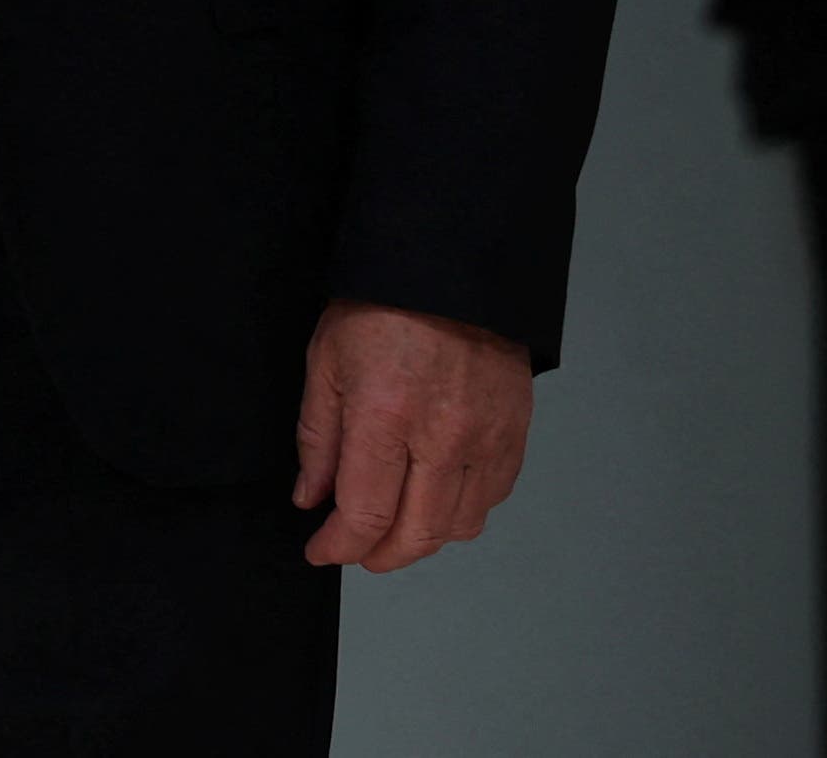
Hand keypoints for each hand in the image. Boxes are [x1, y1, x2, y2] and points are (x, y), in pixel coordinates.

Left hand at [293, 299, 531, 571]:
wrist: (451, 270)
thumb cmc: (382, 307)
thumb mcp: (326, 361)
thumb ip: (318, 439)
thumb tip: (312, 498)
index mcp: (386, 415)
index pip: (365, 515)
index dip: (339, 547)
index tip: (322, 550)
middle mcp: (442, 435)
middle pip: (417, 535)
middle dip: (379, 555)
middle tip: (357, 550)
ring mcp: (486, 438)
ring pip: (458, 526)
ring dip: (421, 539)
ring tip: (393, 525)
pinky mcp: (514, 434)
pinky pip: (491, 499)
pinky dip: (461, 513)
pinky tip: (434, 498)